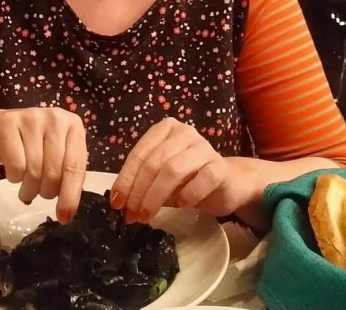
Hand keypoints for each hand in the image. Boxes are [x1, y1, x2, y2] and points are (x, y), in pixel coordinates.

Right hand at [0, 107, 87, 223]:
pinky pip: (16, 166)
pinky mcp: (8, 124)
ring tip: (26, 187)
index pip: (76, 165)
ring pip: (34, 170)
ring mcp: (31, 118)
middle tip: (41, 194)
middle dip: (46, 192)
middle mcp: (55, 117)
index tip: (65, 217)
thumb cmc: (31, 147)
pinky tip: (14, 173)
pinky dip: (14, 178)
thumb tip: (67, 215)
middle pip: (54, 171)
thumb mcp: (56, 156)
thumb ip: (68, 177)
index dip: (70, 195)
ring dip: (29, 189)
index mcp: (73, 125)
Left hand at [110, 117, 252, 222]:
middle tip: (132, 215)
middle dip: (139, 192)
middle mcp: (184, 132)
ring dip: (155, 196)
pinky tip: (181, 204)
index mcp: (165, 129)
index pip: (140, 154)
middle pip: (154, 162)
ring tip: (147, 216)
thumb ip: (142, 183)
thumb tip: (120, 202)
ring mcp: (204, 147)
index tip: (117, 204)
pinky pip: (201, 180)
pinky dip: (187, 195)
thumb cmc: (189, 178)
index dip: (125, 180)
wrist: (228, 182)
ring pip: (172, 170)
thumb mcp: (160, 178)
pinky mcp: (220, 166)